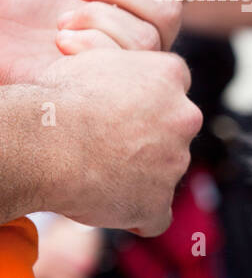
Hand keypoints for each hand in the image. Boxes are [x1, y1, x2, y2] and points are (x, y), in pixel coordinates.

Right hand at [33, 49, 202, 235]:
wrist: (41, 143)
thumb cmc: (57, 99)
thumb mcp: (95, 61)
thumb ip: (127, 71)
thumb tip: (125, 84)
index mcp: (169, 75)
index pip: (172, 87)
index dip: (146, 101)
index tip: (121, 110)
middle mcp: (184, 117)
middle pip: (173, 131)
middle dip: (149, 139)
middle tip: (106, 144)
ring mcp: (175, 162)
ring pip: (162, 172)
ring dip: (138, 175)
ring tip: (94, 172)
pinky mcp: (158, 202)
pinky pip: (155, 216)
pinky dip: (137, 215)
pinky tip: (109, 206)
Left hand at [57, 0, 199, 53]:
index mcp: (137, 2)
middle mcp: (143, 34)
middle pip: (170, 10)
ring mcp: (130, 65)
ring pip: (146, 38)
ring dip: (94, 20)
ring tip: (61, 25)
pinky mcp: (115, 89)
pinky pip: (123, 62)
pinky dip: (86, 46)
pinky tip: (63, 46)